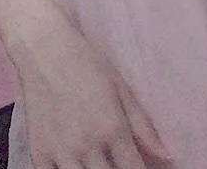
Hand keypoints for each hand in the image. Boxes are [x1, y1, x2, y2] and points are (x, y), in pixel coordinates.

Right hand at [11, 10, 173, 168]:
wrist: (44, 49)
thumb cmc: (87, 63)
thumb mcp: (121, 88)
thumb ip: (143, 125)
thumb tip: (167, 156)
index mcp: (112, 129)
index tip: (144, 168)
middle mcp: (88, 146)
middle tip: (118, 161)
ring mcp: (61, 154)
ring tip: (100, 162)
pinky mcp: (39, 155)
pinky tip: (77, 164)